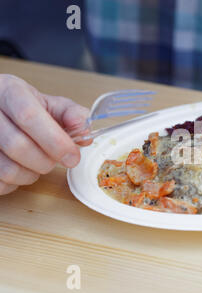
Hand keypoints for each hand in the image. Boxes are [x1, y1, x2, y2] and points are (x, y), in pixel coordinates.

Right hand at [0, 74, 91, 194]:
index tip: (72, 156)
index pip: (29, 116)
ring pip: (6, 168)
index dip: (55, 141)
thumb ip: (71, 114)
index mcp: (9, 91)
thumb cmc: (25, 108)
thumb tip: (84, 127)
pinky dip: (16, 182)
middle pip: (17, 145)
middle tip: (56, 160)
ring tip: (38, 163)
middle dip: (46, 161)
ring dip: (31, 174)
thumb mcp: (49, 103)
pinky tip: (20, 168)